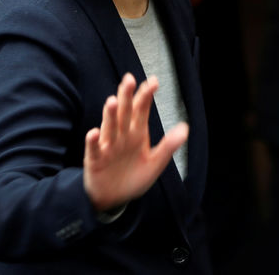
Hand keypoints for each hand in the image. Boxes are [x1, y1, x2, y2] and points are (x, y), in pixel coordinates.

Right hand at [83, 74, 187, 211]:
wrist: (114, 199)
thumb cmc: (134, 177)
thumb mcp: (155, 162)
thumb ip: (168, 146)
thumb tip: (185, 128)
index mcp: (136, 133)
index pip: (141, 110)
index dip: (146, 96)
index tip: (153, 82)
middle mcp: (121, 135)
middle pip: (124, 113)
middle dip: (127, 96)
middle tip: (129, 79)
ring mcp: (107, 146)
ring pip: (109, 127)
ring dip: (110, 115)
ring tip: (112, 100)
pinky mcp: (95, 160)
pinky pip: (93, 149)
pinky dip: (92, 142)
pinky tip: (93, 133)